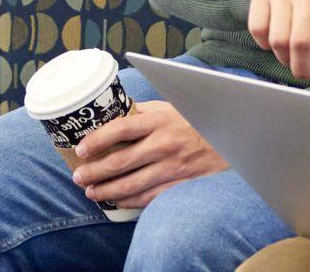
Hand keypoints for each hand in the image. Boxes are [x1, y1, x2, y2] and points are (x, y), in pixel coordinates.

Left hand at [72, 101, 228, 208]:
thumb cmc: (195, 121)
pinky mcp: (180, 185)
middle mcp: (165, 144)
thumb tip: (109, 115)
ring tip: (91, 191)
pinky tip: (116, 200)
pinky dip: (128, 201)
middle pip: (120, 161)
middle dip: (94, 172)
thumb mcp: (170, 108)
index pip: (120, 129)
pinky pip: (148, 198)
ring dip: (106, 191)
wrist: (230, 139)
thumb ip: (141, 112)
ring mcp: (173, 167)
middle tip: (79, 176)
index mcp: (160, 120)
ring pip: (130, 185)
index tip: (80, 149)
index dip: (96, 140)